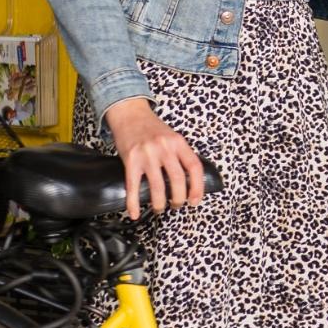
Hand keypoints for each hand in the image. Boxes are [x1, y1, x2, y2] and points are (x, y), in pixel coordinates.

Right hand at [102, 98, 206, 218]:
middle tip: (176, 205)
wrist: (129, 114)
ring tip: (159, 208)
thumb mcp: (172, 137)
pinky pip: (133, 186)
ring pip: (158, 187)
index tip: (195, 200)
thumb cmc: (151, 128)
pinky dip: (133, 203)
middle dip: (178, 199)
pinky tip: (134, 213)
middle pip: (177, 180)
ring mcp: (147, 154)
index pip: (194, 167)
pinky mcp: (130, 160)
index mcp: (178, 142)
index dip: (197, 187)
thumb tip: (189, 182)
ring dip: (159, 204)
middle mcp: (164, 147)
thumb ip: (180, 155)